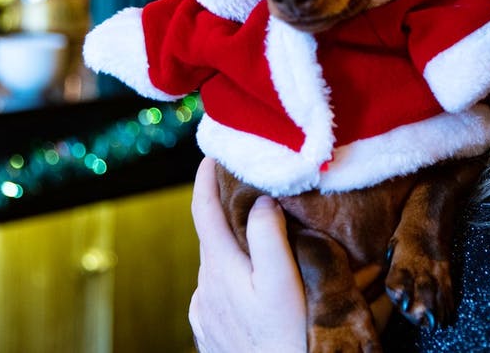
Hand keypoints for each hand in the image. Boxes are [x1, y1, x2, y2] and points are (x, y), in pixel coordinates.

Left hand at [188, 157, 306, 352]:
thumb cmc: (286, 336)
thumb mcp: (283, 282)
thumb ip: (268, 237)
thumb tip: (260, 200)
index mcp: (219, 267)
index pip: (203, 210)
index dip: (205, 179)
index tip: (211, 155)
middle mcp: (204, 286)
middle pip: (212, 236)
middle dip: (227, 212)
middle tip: (251, 191)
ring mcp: (203, 310)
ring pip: (216, 264)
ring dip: (232, 248)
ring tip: (261, 240)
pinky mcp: (208, 328)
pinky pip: (217, 291)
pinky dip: (231, 277)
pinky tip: (253, 284)